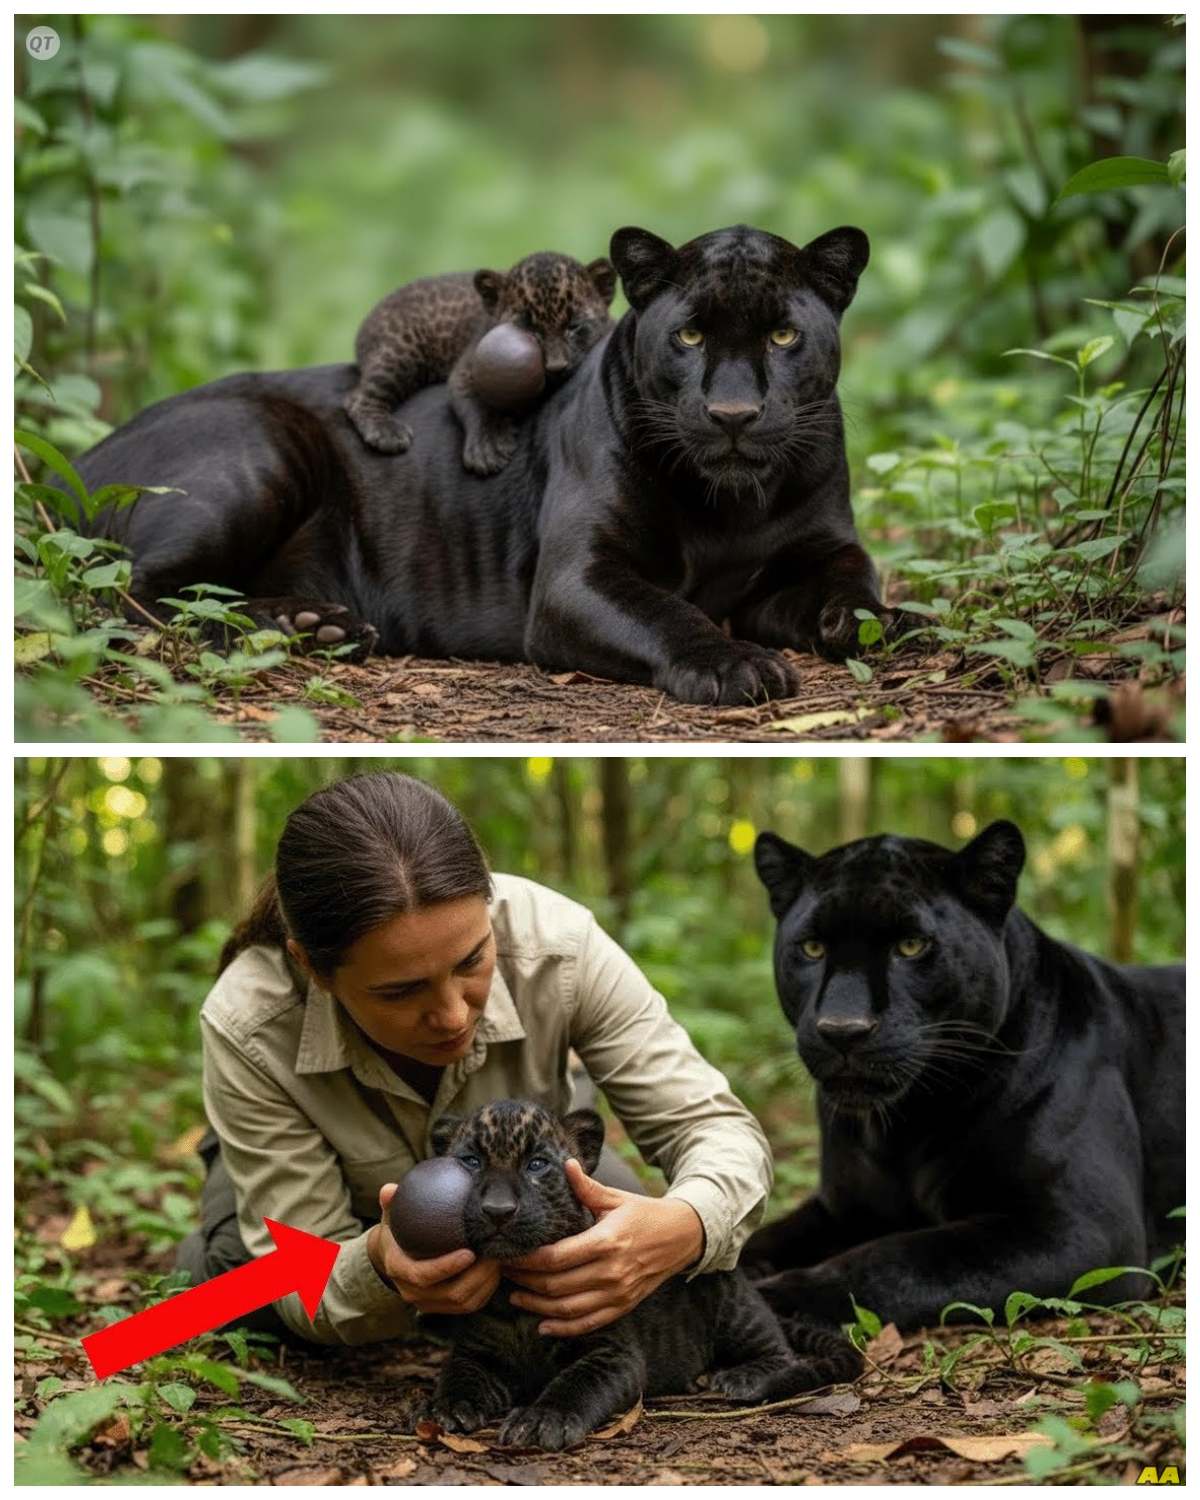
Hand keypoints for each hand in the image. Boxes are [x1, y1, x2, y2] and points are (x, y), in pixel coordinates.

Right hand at [368, 1182, 500, 1314]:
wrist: (392, 1259)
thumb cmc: (396, 1233)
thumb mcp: (391, 1217)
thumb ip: (391, 1203)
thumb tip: (389, 1189)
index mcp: (399, 1270)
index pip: (423, 1275)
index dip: (446, 1267)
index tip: (469, 1252)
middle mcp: (412, 1293)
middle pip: (451, 1293)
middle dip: (477, 1276)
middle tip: (493, 1253)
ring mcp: (428, 1304)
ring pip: (463, 1303)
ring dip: (486, 1283)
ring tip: (498, 1260)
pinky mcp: (442, 1308)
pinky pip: (469, 1306)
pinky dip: (486, 1291)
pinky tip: (495, 1271)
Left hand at [502, 1159, 704, 1335]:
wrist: (681, 1237)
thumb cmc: (643, 1214)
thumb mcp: (616, 1198)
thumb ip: (587, 1187)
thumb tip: (566, 1164)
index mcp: (607, 1241)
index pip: (556, 1257)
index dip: (527, 1260)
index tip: (509, 1255)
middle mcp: (612, 1271)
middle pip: (557, 1285)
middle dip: (525, 1281)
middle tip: (505, 1273)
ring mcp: (618, 1293)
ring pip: (568, 1309)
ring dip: (537, 1307)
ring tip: (516, 1297)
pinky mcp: (623, 1306)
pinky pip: (589, 1323)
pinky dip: (564, 1328)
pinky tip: (543, 1325)